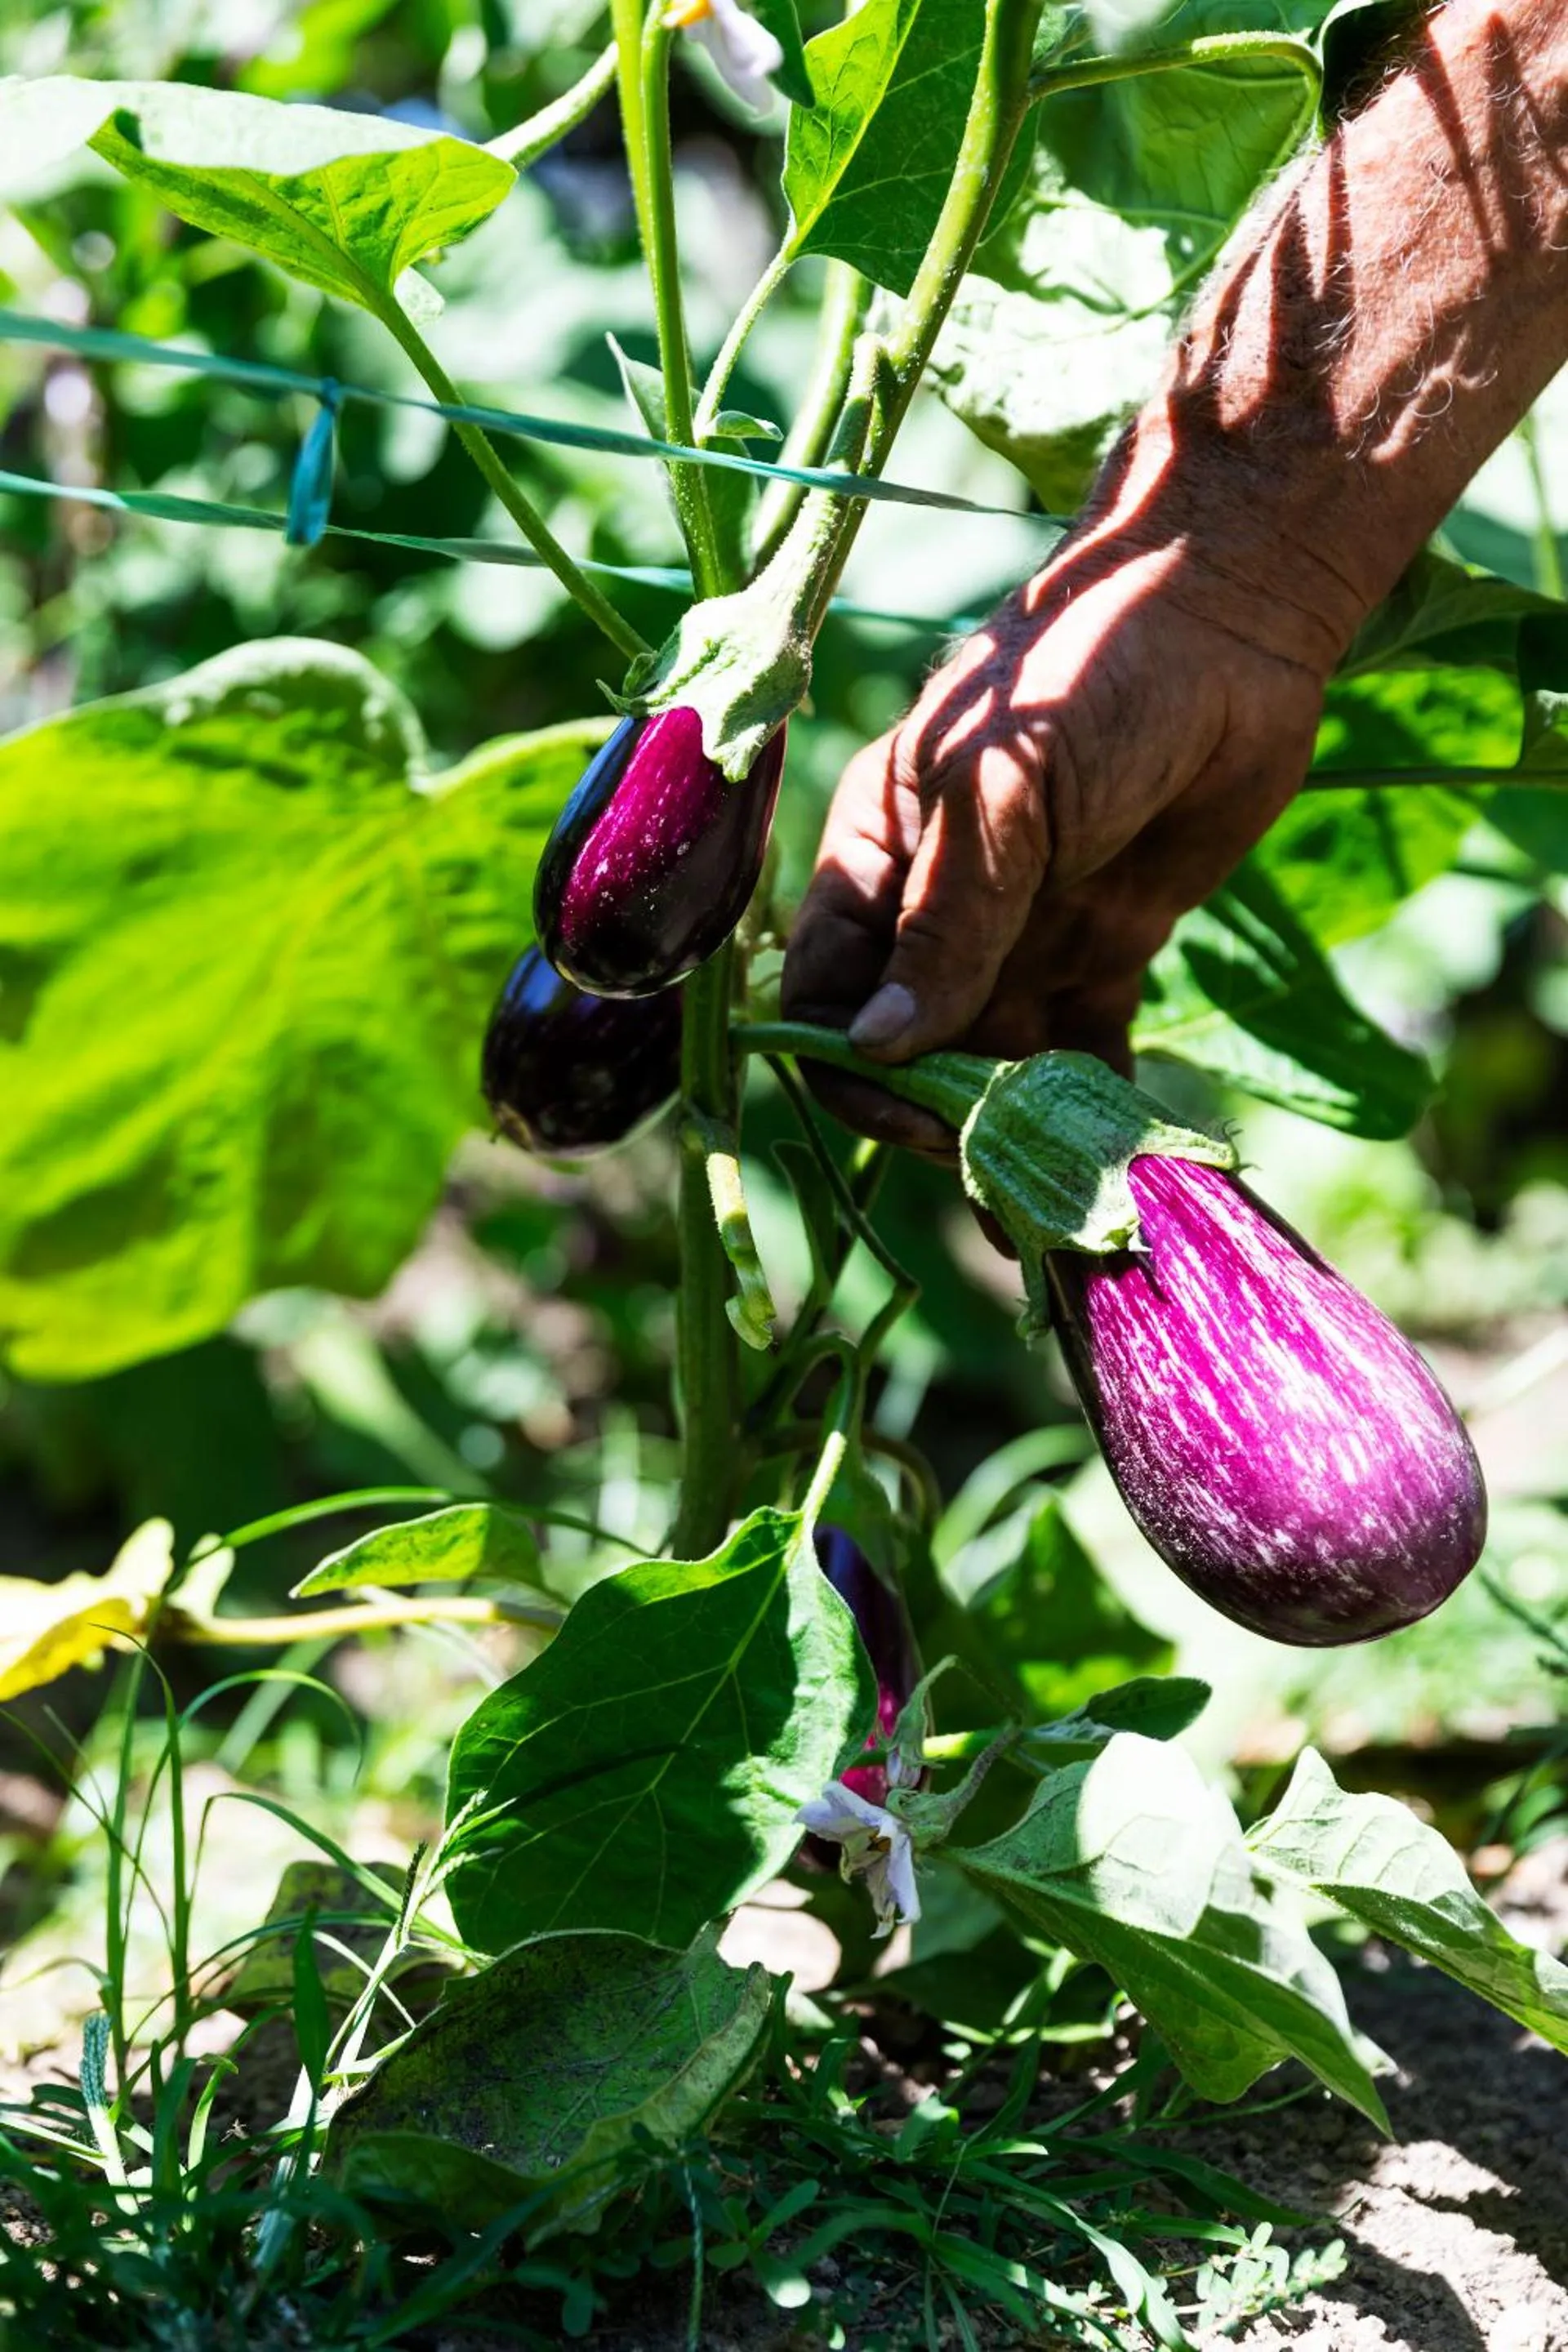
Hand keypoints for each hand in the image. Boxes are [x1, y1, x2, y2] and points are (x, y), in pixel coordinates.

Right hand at [780, 457, 1337, 1152]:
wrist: (1231, 617)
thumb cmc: (1090, 672)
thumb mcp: (998, 793)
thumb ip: (946, 924)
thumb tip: (876, 1047)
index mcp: (876, 857)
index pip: (823, 990)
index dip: (853, 1064)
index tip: (919, 1113)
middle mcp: (935, 907)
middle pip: (907, 1045)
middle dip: (937, 1120)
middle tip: (997, 1179)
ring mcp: (1019, 932)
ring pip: (992, 1061)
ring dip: (1012, 1138)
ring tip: (1050, 1219)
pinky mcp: (1104, 946)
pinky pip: (1082, 1048)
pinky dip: (1092, 1108)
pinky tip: (1114, 1166)